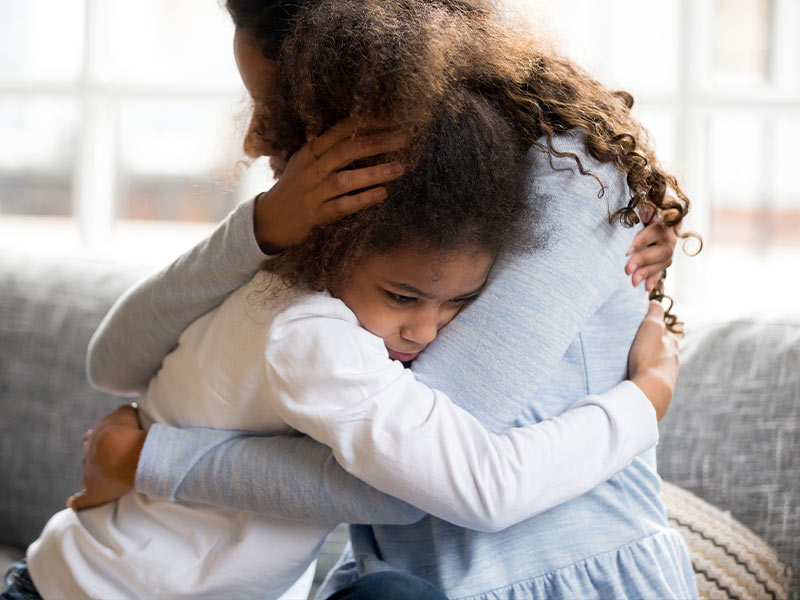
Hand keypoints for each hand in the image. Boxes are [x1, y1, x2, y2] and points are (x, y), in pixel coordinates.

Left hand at [67, 405, 146, 510]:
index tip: (108, 441)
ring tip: (105, 479)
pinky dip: (79, 502)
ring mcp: (90, 474)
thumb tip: (126, 412)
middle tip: (108, 459)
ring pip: (88, 475)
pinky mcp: (94, 492)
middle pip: (89, 456)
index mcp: (96, 437)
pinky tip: (73, 504)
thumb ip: (124, 413)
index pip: (93, 437)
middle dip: (96, 457)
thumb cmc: (125, 432)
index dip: (100, 439)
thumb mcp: (126, 414)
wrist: (120, 452)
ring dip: (94, 475)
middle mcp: (89, 455)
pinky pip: (84, 499)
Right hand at [254, 118, 406, 252]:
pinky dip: (363, 199)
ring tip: (400, 168)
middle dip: (377, 142)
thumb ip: (325, 149)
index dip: (367, 123)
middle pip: (347, 150)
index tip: (392, 119)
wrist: (267, 221)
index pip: (341, 131)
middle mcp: (310, 169)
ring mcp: (312, 193)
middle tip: (404, 139)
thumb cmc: (292, 190)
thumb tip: (357, 132)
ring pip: (346, 179)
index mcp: (309, 152)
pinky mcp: (315, 216)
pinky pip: (342, 206)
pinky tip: (382, 194)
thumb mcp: (303, 163)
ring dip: (375, 172)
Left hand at [624, 193, 679, 291]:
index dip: (642, 241)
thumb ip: (646, 206)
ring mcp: (670, 247)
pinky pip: (663, 270)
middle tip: (626, 270)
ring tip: (632, 282)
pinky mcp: (665, 257)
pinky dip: (654, 278)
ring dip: (648, 273)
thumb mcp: (647, 200)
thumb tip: (645, 213)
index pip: (655, 232)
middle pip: (662, 250)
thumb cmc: (648, 203)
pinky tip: (646, 288)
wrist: (661, 207)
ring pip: (664, 262)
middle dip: (643, 261)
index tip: (627, 251)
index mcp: (665, 219)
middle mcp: (671, 235)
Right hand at [628, 301, 679, 420]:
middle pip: (662, 349)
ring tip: (634, 363)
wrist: (651, 391)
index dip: (651, 328)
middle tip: (634, 347)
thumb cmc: (649, 358)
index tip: (639, 329)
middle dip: (650, 347)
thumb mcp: (651, 328)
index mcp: (672, 344)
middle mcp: (674, 359)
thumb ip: (654, 313)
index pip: (663, 332)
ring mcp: (669, 376)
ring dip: (648, 363)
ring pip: (658, 365)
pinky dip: (646, 376)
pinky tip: (638, 378)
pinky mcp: (661, 390)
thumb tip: (656, 302)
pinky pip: (653, 379)